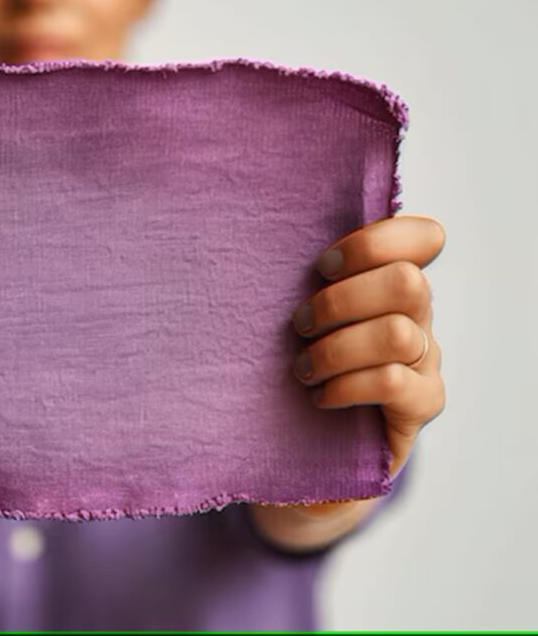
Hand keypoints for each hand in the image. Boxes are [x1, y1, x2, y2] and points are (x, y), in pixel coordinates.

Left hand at [250, 212, 446, 545]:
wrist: (309, 448)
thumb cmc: (295, 365)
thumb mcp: (298, 315)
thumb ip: (304, 280)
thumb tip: (258, 236)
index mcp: (389, 282)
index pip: (423, 236)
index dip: (376, 241)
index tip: (323, 265)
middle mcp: (417, 316)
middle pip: (408, 282)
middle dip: (341, 301)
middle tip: (300, 324)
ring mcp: (425, 360)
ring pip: (397, 334)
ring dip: (336, 349)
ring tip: (302, 369)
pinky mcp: (421, 404)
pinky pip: (391, 383)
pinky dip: (345, 386)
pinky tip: (319, 397)